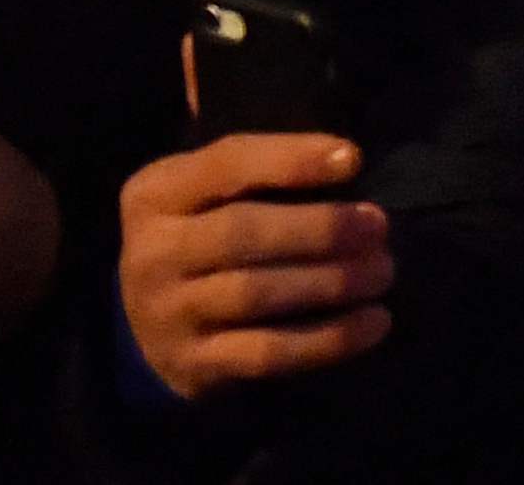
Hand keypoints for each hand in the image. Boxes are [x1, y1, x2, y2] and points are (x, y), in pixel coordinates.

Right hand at [116, 132, 392, 395]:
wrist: (142, 328)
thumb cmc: (198, 238)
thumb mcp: (203, 192)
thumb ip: (258, 168)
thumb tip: (348, 159)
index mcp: (157, 193)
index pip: (227, 164)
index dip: (292, 160)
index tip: (354, 160)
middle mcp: (153, 252)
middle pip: (241, 233)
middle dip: (319, 228)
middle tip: (378, 226)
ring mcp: (168, 314)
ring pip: (256, 294)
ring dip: (330, 282)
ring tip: (382, 272)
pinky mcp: (194, 365)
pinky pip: (267, 353)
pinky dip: (327, 339)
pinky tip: (373, 323)